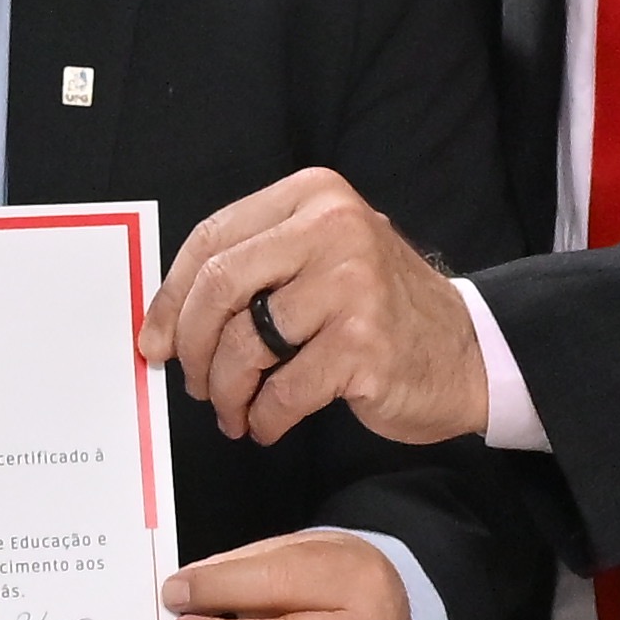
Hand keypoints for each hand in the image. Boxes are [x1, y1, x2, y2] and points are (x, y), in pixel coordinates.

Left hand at [139, 168, 487, 445]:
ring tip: (232, 409)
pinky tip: (266, 423)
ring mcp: (353, 287)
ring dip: (225, 390)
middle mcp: (334, 230)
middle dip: (192, 345)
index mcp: (313, 197)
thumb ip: (252, 268)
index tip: (152, 339)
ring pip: (245, 344)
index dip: (170, 297)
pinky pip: (283, 391)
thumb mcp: (318, 258)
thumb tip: (164, 320)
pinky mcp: (364, 346)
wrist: (467, 350)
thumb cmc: (375, 308)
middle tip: (191, 380)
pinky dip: (263, 417)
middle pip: (219, 287)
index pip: (212, 240)